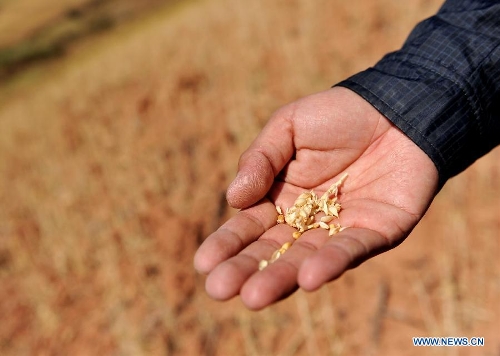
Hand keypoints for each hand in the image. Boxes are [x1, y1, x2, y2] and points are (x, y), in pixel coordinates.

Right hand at [194, 87, 438, 309]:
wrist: (395, 106)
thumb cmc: (337, 115)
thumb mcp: (288, 126)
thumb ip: (260, 159)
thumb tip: (232, 198)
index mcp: (281, 198)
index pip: (249, 226)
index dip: (227, 244)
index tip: (203, 263)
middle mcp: (307, 221)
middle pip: (273, 250)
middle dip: (246, 270)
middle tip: (219, 290)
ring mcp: (341, 229)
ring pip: (308, 258)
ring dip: (282, 278)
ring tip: (254, 296)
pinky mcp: (377, 231)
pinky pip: (352, 248)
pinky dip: (332, 262)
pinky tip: (309, 277)